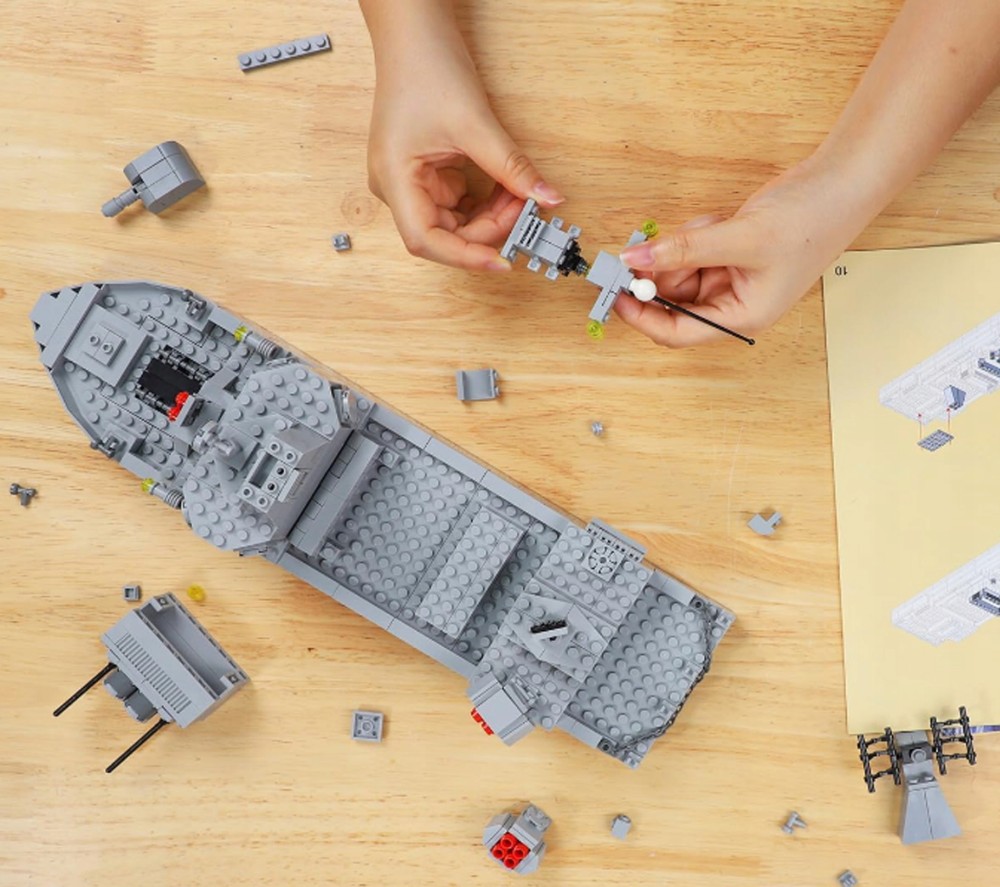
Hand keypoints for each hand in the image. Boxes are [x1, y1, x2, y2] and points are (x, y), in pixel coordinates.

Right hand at [365, 20, 561, 270]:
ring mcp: (412, 182)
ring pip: (456, 221)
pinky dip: (486, 201)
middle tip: (525, 209)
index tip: (502, 261)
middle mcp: (398, 187)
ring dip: (490, 215)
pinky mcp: (428, 174)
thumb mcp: (476, 124)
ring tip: (519, 194)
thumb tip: (548, 199)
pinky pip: (459, 202)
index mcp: (394, 179)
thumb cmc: (426, 66)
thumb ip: (512, 168)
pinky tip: (506, 188)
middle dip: (488, 228)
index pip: (426, 240)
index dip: (465, 257)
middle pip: (445, 234)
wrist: (415, 32)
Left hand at [616, 155, 862, 346]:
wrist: (843, 182)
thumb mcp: (740, 237)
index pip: (677, 332)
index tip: (616, 293)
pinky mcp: (728, 255)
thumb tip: (636, 260)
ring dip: (684, 246)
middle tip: (643, 247)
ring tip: (713, 225)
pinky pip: (693, 249)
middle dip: (661, 272)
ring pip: (680, 271)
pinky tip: (722, 219)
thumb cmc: (811, 220)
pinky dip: (696, 233)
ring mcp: (731, 278)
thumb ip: (684, 249)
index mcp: (742, 317)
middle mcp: (734, 304)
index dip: (643, 317)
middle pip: (673, 300)